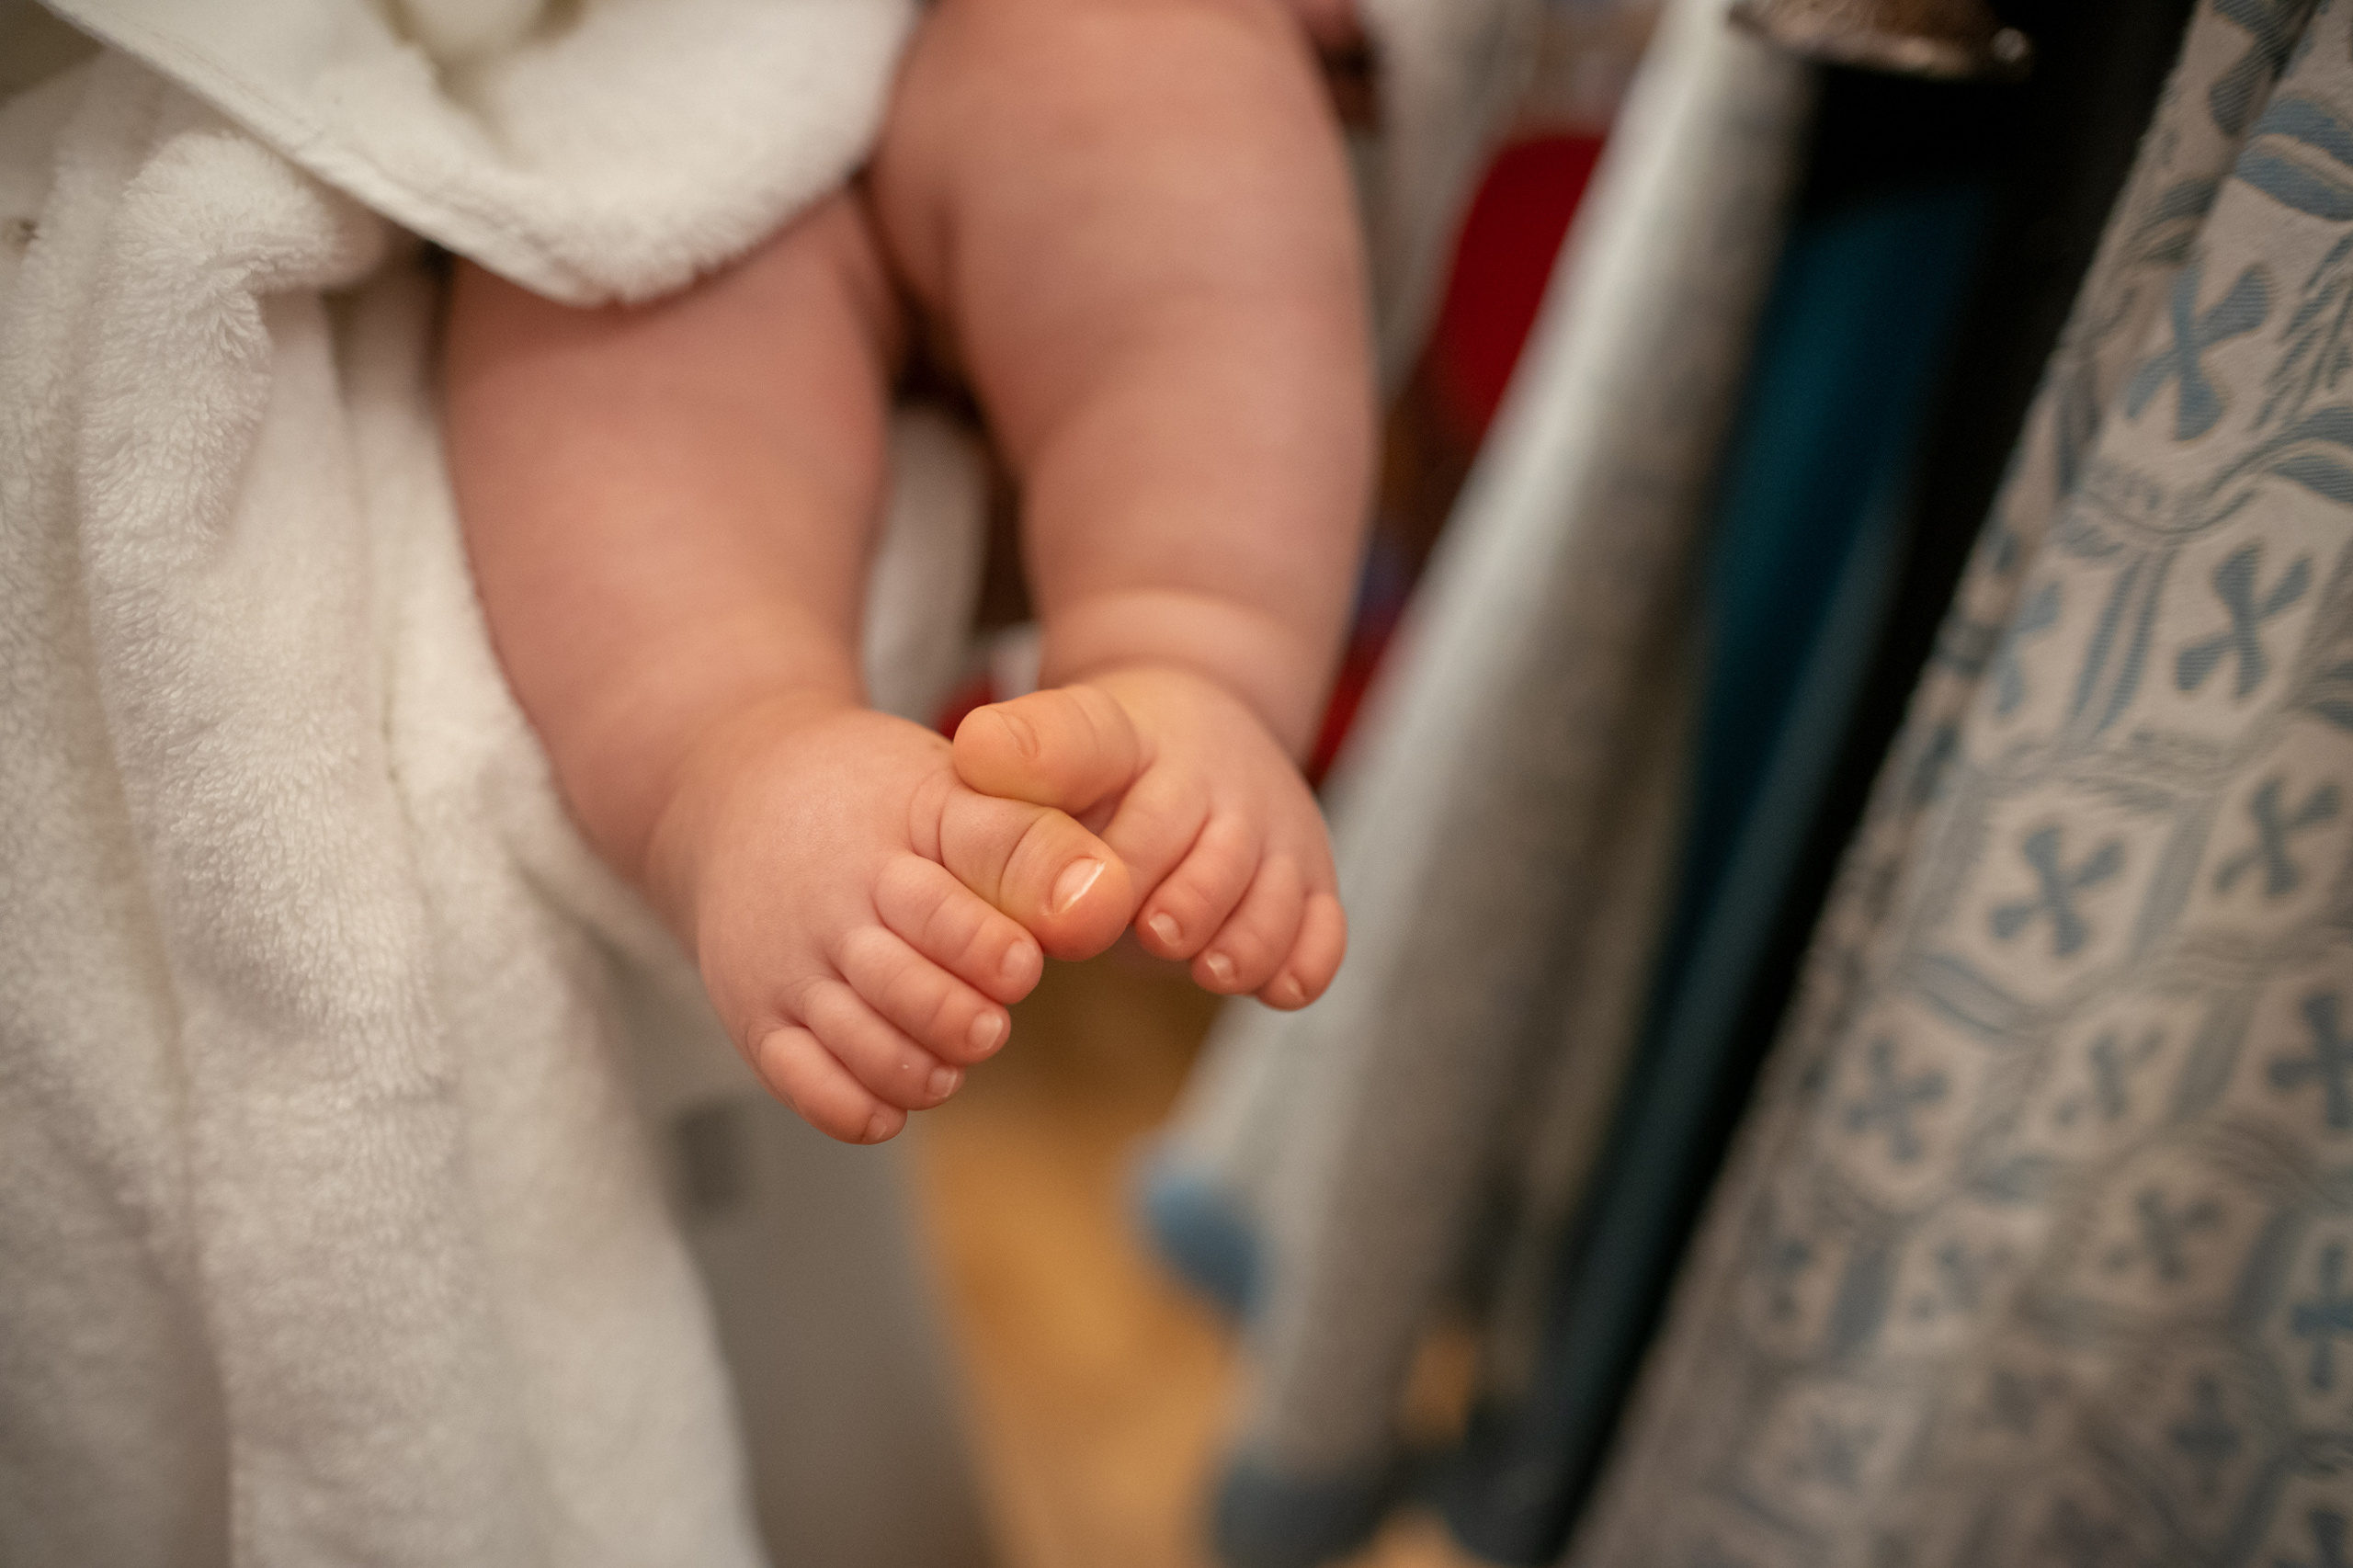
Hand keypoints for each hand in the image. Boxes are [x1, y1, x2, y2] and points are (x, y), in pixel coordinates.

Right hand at [648, 697, 1135, 1141]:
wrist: (740, 794)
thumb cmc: (874, 800)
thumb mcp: (952, 792)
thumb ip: (1029, 845)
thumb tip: (1105, 901)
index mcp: (890, 846)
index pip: (942, 911)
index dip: (989, 949)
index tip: (1023, 966)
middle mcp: (830, 911)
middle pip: (903, 992)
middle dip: (961, 1020)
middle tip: (991, 1022)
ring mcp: (787, 969)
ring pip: (861, 1050)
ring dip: (922, 1070)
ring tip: (957, 1050)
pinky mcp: (757, 1018)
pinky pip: (806, 1087)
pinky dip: (861, 1107)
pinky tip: (897, 1093)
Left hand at [952, 664, 1344, 1006]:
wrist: (1200, 736)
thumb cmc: (1105, 771)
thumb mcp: (1056, 747)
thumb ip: (1021, 758)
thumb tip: (979, 756)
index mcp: (1128, 740)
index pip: (1102, 759)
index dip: (1091, 833)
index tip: (1081, 893)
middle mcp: (1216, 781)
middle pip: (1204, 853)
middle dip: (1177, 904)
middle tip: (1152, 934)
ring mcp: (1271, 833)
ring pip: (1273, 896)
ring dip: (1243, 939)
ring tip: (1208, 967)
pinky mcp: (1310, 882)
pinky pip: (1324, 928)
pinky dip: (1306, 960)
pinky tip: (1274, 985)